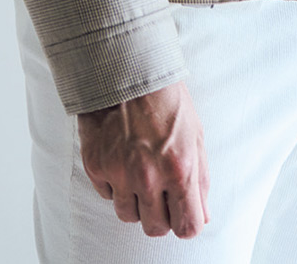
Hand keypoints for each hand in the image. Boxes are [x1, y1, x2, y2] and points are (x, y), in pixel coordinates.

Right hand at [77, 80, 209, 238]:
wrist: (126, 68)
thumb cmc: (165, 97)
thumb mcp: (194, 134)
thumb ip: (200, 179)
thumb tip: (201, 213)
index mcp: (178, 169)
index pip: (187, 227)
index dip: (187, 222)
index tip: (183, 212)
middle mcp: (147, 176)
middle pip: (155, 228)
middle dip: (161, 215)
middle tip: (160, 192)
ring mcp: (118, 172)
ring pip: (127, 216)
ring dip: (135, 202)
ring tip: (138, 173)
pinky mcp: (95, 165)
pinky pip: (105, 194)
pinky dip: (113, 184)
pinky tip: (121, 159)